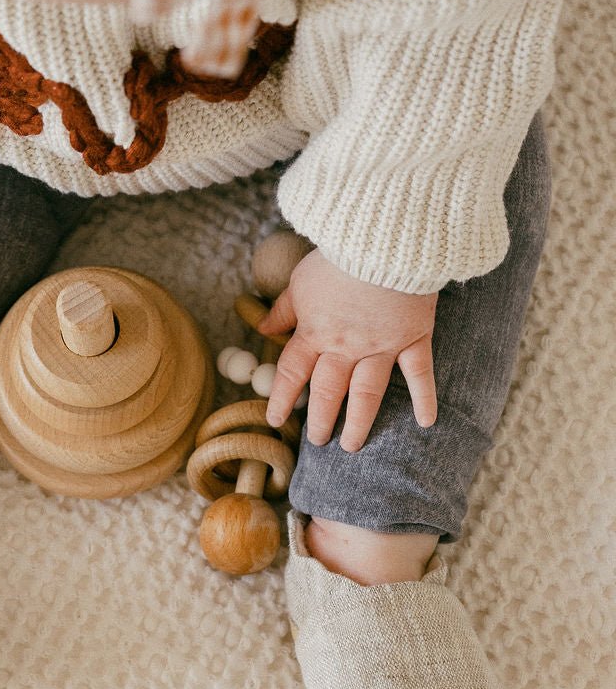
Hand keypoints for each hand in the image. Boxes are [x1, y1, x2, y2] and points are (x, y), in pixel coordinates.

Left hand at [258, 248, 438, 451]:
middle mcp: (346, 347)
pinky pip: (419, 374)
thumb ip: (284, 308)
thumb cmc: (339, 255)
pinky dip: (424, 398)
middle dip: (321, 419)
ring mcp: (382, 347)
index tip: (274, 418)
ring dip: (358, 423)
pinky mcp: (414, 338)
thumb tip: (263, 328)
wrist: (384, 242)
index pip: (292, 374)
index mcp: (315, 332)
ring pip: (367, 394)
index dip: (281, 398)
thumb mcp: (300, 279)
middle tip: (317, 441)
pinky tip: (426, 422)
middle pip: (328, 392)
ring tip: (351, 445)